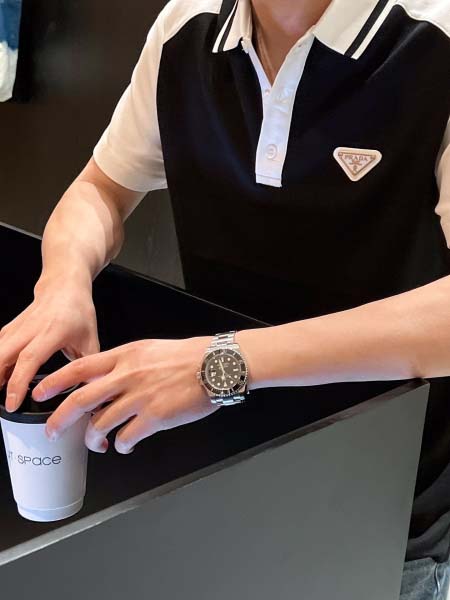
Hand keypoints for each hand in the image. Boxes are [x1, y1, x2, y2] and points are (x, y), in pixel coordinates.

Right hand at [0, 274, 98, 411]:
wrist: (64, 286)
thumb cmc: (78, 312)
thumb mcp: (91, 340)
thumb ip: (88, 367)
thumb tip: (91, 392)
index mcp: (53, 331)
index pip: (29, 358)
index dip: (18, 382)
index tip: (12, 402)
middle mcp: (31, 328)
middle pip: (3, 355)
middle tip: (0, 404)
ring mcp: (18, 326)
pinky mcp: (10, 327)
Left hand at [31, 336, 217, 453]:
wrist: (215, 364)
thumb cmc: (186, 357)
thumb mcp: (148, 350)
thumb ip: (124, 364)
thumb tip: (104, 381)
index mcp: (125, 356)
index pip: (80, 367)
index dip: (55, 381)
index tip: (40, 391)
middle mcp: (128, 375)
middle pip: (81, 399)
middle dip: (61, 419)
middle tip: (52, 431)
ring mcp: (140, 397)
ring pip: (101, 423)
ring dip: (94, 438)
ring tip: (97, 442)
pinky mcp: (155, 417)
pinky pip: (127, 437)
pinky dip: (121, 445)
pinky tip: (124, 445)